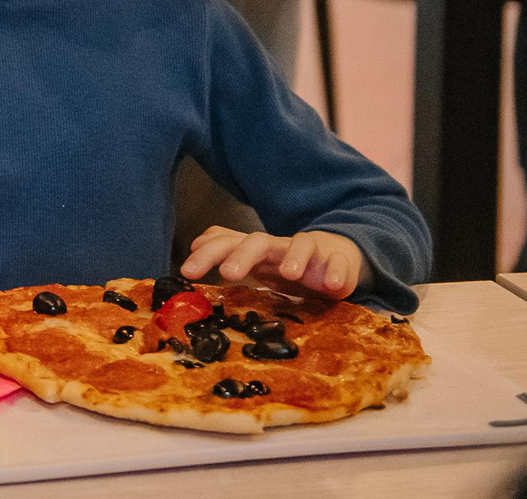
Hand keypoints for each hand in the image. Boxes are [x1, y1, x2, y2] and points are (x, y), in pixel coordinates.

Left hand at [182, 225, 365, 298]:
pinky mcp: (338, 261)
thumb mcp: (256, 259)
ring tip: (288, 274)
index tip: (187, 271)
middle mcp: (281, 247)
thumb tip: (195, 245)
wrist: (334, 254)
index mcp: (257, 249)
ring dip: (295, 257)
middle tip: (228, 273)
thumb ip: (229, 250)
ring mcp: (311, 252)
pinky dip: (336, 271)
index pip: (229, 243)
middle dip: (242, 254)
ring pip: (302, 243)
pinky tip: (331, 285)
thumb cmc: (287, 261)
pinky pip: (339, 262)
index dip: (208, 254)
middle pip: (259, 241)